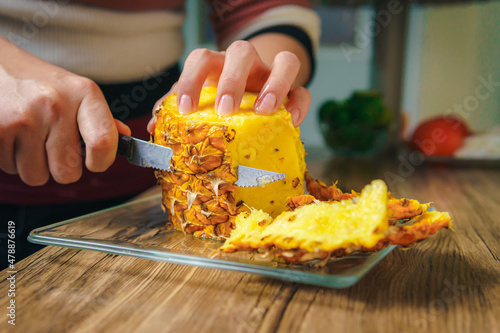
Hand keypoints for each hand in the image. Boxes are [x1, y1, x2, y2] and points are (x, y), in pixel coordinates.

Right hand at [0, 37, 129, 185]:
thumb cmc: (40, 83)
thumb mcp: (77, 91)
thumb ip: (100, 119)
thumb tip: (126, 137)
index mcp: (84, 94)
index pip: (103, 143)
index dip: (101, 163)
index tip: (94, 162)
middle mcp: (55, 105)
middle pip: (67, 173)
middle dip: (61, 169)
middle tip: (53, 148)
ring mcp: (24, 118)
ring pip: (36, 176)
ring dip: (33, 166)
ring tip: (29, 138)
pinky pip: (10, 169)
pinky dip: (11, 159)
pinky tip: (12, 136)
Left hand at [147, 40, 310, 132]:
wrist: (255, 100)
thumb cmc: (221, 102)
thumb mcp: (200, 102)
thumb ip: (178, 109)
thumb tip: (154, 124)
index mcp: (218, 66)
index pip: (202, 58)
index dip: (191, 79)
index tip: (185, 108)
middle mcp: (245, 65)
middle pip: (241, 51)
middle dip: (232, 79)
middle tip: (225, 110)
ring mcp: (272, 75)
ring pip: (283, 61)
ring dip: (275, 84)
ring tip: (264, 109)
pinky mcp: (294, 91)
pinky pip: (304, 90)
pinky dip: (299, 103)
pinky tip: (291, 120)